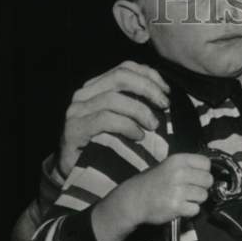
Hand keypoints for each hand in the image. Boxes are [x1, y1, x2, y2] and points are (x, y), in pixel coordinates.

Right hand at [59, 61, 169, 177]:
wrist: (75, 172)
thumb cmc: (105, 147)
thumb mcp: (123, 122)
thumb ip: (136, 107)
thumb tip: (165, 101)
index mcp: (97, 87)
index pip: (125, 68)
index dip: (149, 75)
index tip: (167, 91)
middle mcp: (84, 94)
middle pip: (120, 76)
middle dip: (147, 88)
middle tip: (165, 105)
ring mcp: (77, 111)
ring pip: (113, 98)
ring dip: (139, 110)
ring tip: (154, 125)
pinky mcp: (74, 129)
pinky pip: (104, 119)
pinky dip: (126, 125)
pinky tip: (138, 136)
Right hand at [92, 154, 212, 240]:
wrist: (134, 200)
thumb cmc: (151, 183)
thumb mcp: (167, 166)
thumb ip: (186, 167)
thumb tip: (207, 172)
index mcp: (177, 160)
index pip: (206, 163)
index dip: (204, 171)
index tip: (197, 176)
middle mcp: (179, 173)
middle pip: (208, 180)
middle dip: (202, 186)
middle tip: (191, 190)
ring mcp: (178, 191)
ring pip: (204, 195)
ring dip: (196, 199)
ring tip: (184, 198)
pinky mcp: (176, 206)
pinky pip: (196, 209)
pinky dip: (190, 210)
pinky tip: (180, 207)